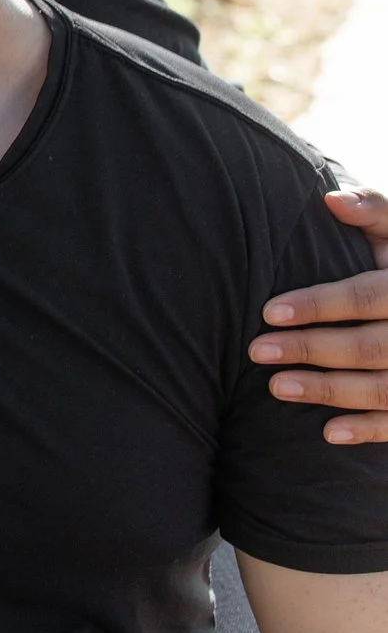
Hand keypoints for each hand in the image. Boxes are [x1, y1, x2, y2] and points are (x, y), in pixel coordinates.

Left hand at [252, 187, 387, 443]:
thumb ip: (375, 212)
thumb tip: (329, 199)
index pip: (367, 296)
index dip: (319, 304)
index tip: (269, 311)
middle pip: (369, 346)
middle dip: (312, 350)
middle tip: (256, 351)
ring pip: (383, 388)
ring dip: (329, 390)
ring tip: (276, 387)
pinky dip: (369, 430)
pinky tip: (328, 433)